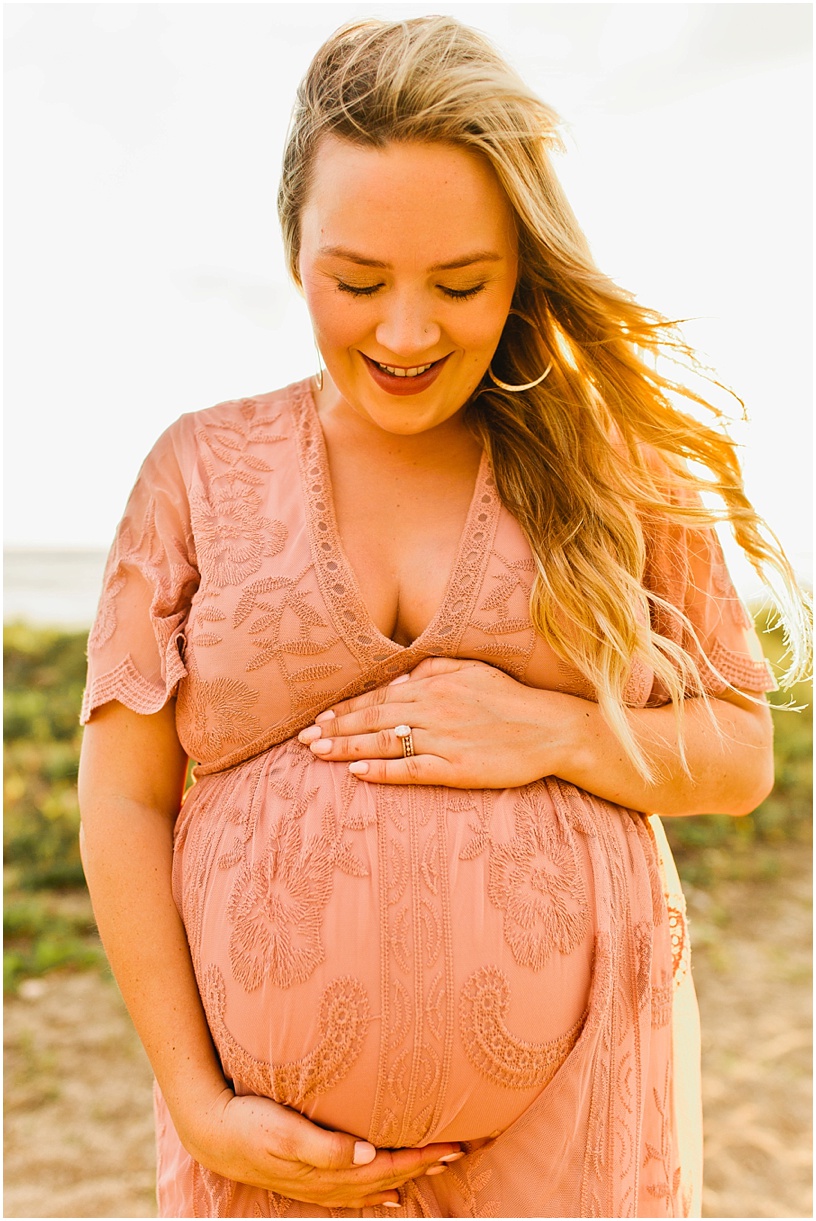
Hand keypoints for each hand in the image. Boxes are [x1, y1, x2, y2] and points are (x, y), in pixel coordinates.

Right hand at [182, 1087, 461, 1208]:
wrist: (212, 1132)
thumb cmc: (249, 1123)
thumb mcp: (284, 1132)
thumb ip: (326, 1146)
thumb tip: (369, 1155)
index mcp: (331, 1170)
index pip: (389, 1166)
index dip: (422, 1158)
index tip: (453, 1145)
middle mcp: (330, 1182)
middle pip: (388, 1177)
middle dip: (424, 1166)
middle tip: (459, 1150)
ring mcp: (319, 1183)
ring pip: (374, 1185)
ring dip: (406, 1176)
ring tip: (434, 1168)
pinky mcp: (308, 1176)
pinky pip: (354, 1190)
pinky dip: (376, 1190)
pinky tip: (387, 1191)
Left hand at [297, 657, 571, 786]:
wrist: (552, 728)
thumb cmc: (510, 699)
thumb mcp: (471, 670)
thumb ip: (432, 669)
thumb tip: (398, 679)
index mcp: (435, 685)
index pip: (379, 697)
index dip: (345, 708)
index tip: (317, 717)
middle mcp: (434, 709)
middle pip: (374, 718)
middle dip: (335, 729)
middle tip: (303, 740)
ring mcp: (445, 739)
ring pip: (386, 742)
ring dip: (348, 748)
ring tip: (318, 754)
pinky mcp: (458, 767)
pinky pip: (413, 769)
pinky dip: (383, 770)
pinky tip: (358, 773)